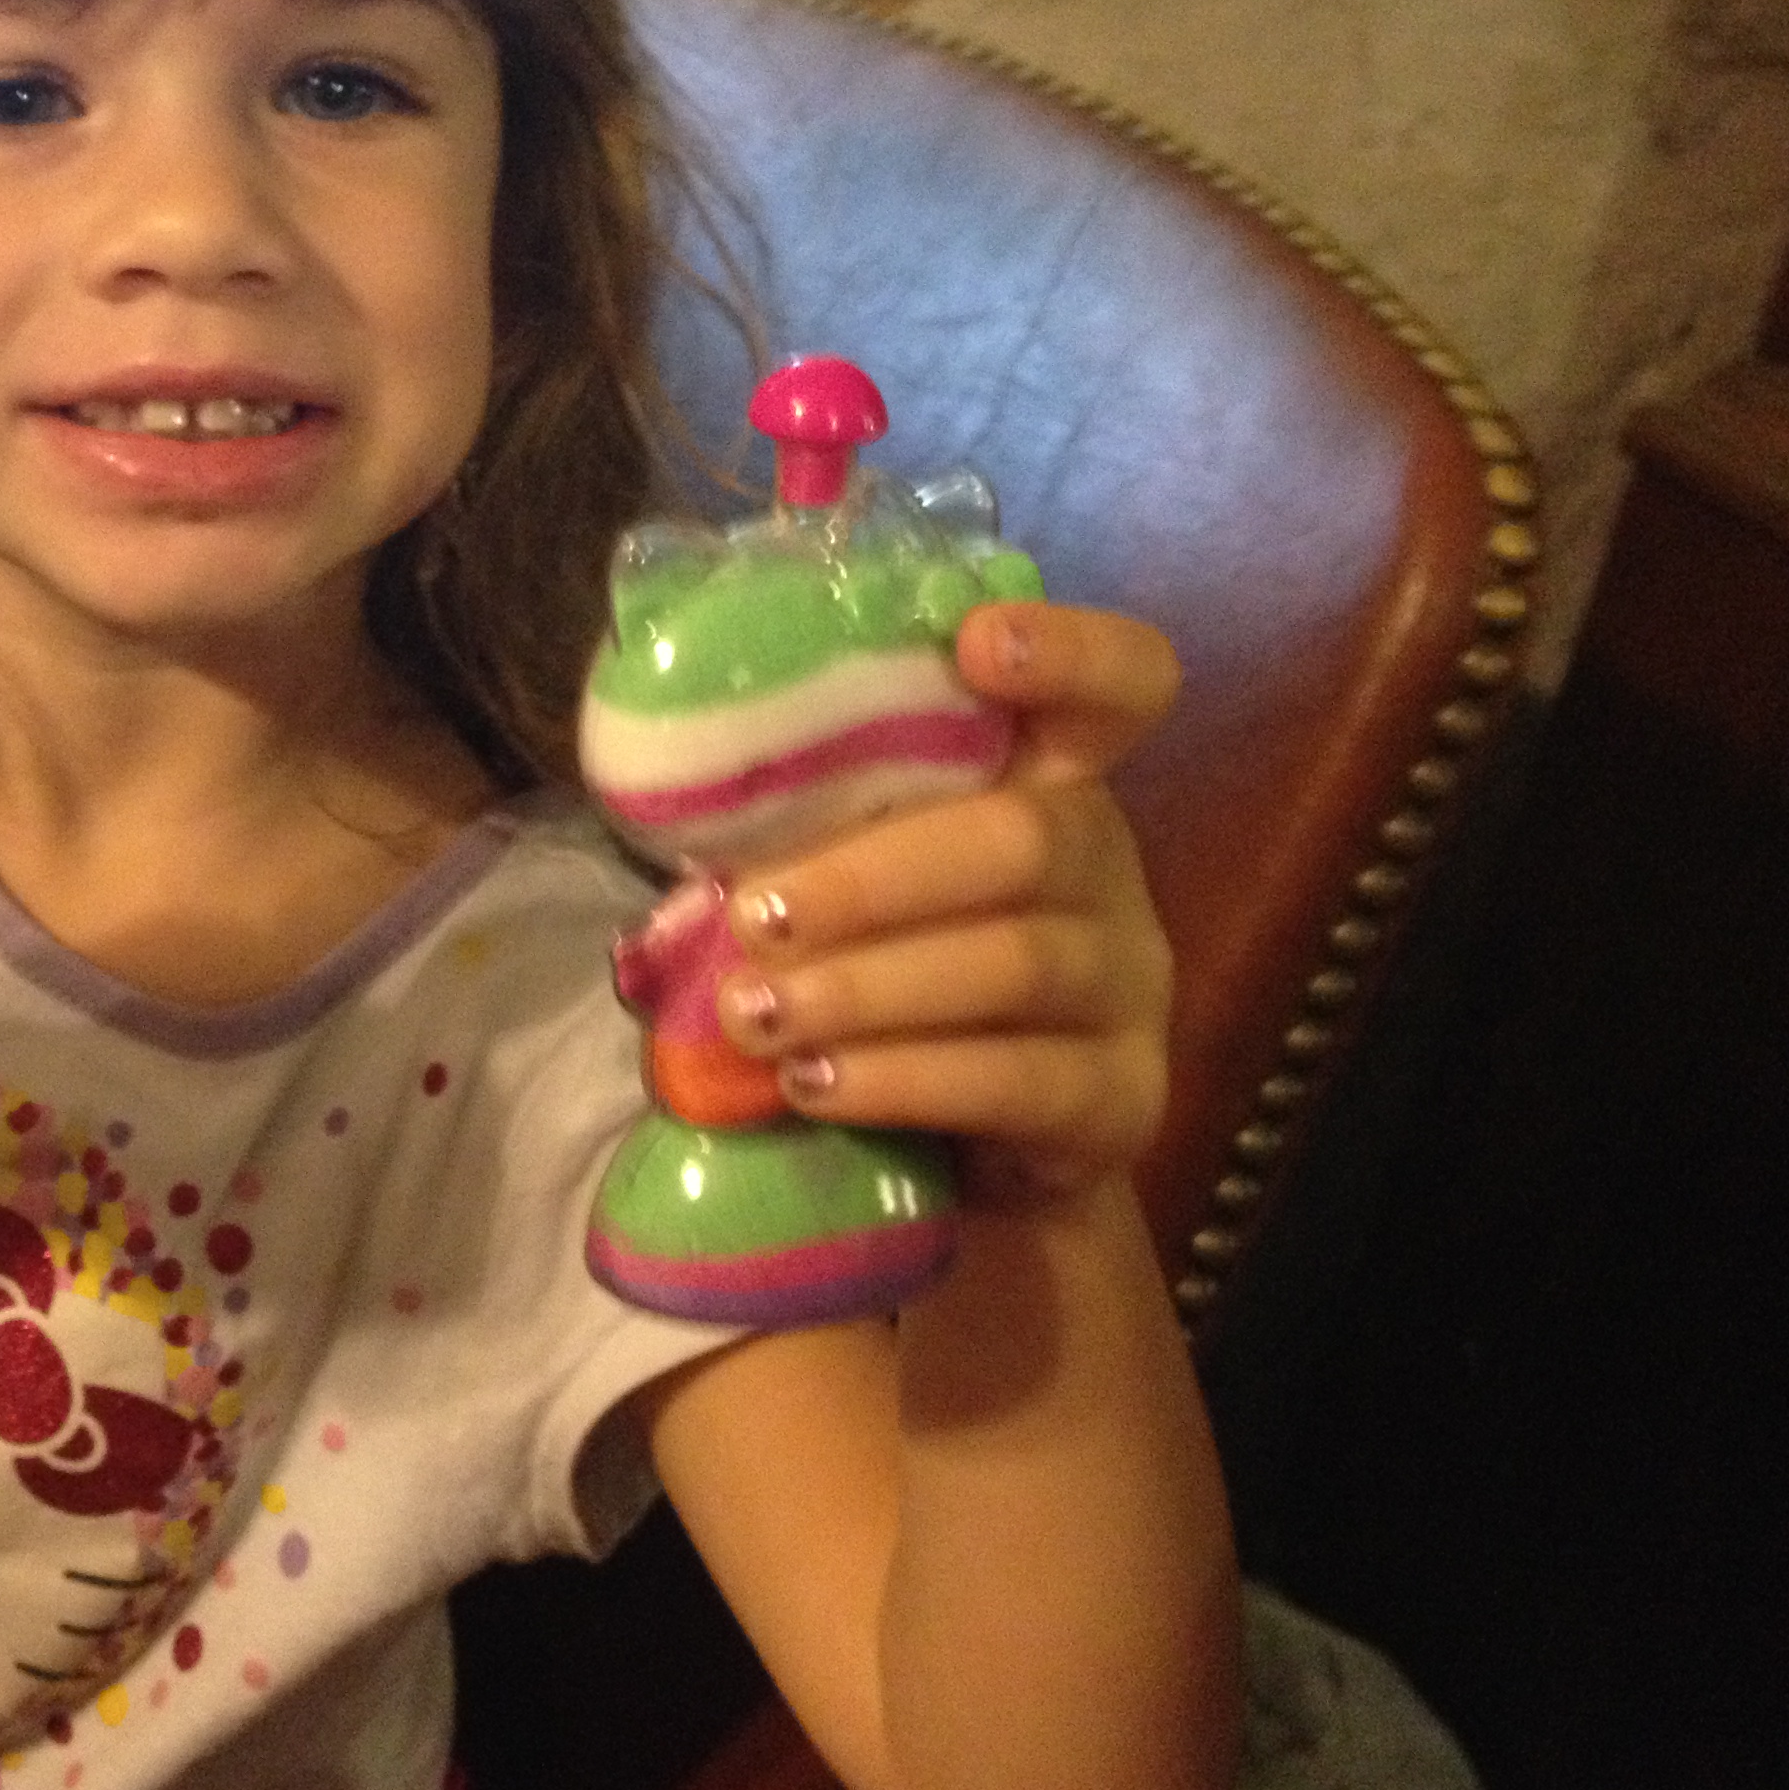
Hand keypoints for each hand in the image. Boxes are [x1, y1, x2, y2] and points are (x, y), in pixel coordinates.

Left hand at [709, 603, 1178, 1204]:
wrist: (970, 1145)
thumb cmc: (887, 969)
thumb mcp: (848, 874)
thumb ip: (799, 825)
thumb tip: (659, 793)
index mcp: (1050, 782)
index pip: (1120, 685)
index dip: (1072, 652)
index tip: (979, 644)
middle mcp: (1108, 870)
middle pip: (1026, 840)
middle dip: (873, 879)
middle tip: (755, 916)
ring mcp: (1129, 987)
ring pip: (1016, 966)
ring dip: (867, 988)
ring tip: (753, 1015)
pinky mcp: (1123, 1102)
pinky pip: (1018, 1082)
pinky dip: (903, 1079)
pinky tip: (812, 1083)